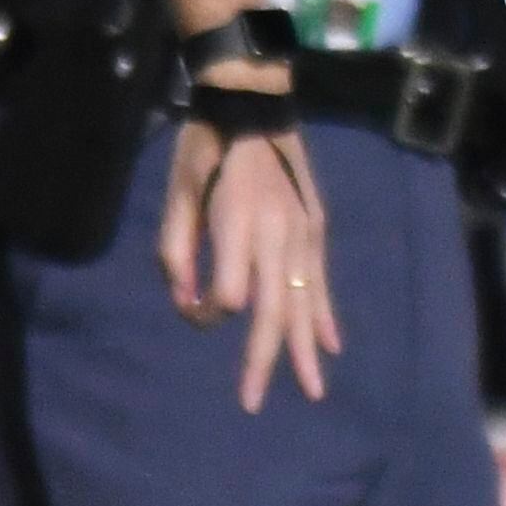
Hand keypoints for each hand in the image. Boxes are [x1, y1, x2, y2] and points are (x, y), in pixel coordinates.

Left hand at [157, 108, 341, 410]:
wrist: (254, 102)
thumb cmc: (205, 147)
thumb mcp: (176, 192)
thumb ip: (176, 251)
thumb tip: (187, 304)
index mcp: (238, 224)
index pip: (228, 295)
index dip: (206, 312)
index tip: (190, 305)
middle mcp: (277, 235)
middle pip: (273, 313)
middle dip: (263, 361)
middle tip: (253, 402)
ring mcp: (302, 234)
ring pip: (304, 304)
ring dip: (305, 350)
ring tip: (312, 391)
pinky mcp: (315, 230)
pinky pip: (320, 282)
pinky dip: (324, 316)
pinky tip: (330, 347)